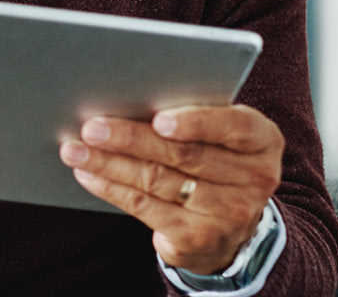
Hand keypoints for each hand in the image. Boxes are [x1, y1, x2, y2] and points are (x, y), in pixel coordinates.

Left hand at [59, 105, 283, 273]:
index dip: (196, 122)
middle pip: (183, 155)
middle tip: (91, 127)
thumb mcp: (219, 138)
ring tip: (74, 149)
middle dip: (131, 138)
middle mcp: (254, 178)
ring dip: (109, 163)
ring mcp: (228, 213)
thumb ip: (191, 117)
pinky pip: (145, 207)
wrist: (230, 228)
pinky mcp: (197, 238)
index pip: (234, 127)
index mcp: (263, 141)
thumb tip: (124, 99)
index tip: (158, 118)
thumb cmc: (214, 163)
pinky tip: (87, 174)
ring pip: (157, 180)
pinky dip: (111, 188)